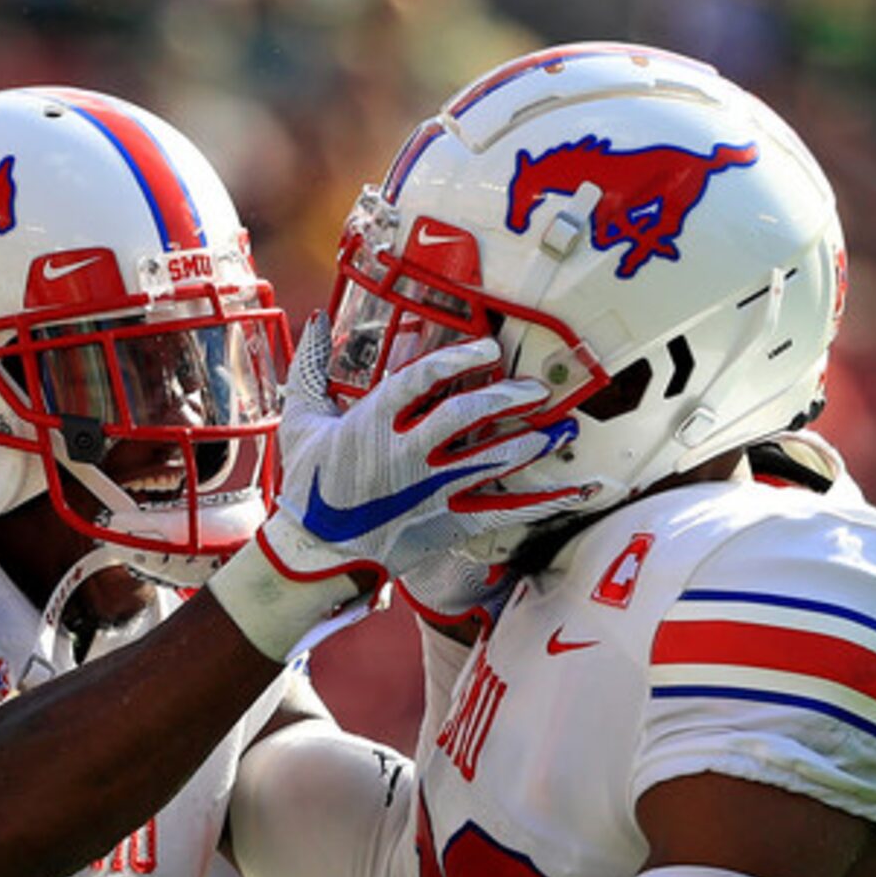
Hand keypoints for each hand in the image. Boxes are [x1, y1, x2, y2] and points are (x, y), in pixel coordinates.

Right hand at [260, 315, 578, 586]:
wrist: (315, 555)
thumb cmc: (309, 486)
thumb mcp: (300, 423)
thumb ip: (310, 370)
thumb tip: (318, 321)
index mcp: (371, 424)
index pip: (422, 380)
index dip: (459, 359)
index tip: (489, 350)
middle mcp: (405, 454)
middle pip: (464, 416)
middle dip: (506, 397)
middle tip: (537, 389)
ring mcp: (429, 491)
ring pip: (489, 460)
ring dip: (529, 442)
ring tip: (559, 430)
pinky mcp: (446, 522)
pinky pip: (502, 511)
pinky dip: (542, 502)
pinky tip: (575, 492)